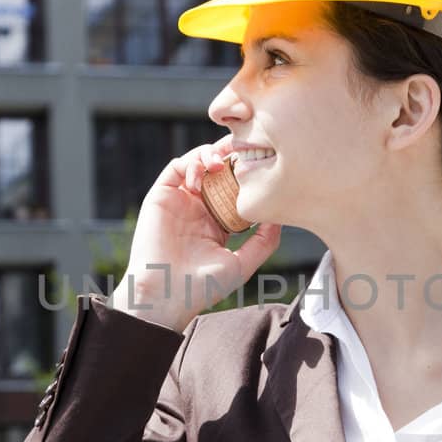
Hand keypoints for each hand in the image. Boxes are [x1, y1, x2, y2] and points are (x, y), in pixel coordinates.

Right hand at [111, 134, 282, 329]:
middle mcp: (198, 208)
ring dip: (210, 155)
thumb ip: (264, 242)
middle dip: (231, 156)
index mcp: (217, 222)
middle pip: (217, 171)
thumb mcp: (242, 264)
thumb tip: (280, 215)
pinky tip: (204, 173)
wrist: (166, 295)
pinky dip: (191, 162)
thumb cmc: (202, 286)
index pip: (234, 188)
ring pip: (197, 164)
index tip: (263, 164)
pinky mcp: (160, 197)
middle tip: (245, 147)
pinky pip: (175, 169)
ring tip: (221, 162)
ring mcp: (179, 201)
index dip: (246, 174)